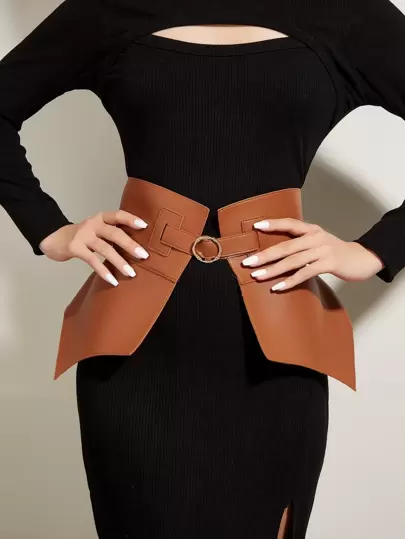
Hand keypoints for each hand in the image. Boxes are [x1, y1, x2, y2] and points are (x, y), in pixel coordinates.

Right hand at [39, 210, 149, 285]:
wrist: (53, 238)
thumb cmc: (82, 236)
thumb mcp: (97, 230)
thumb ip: (112, 233)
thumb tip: (137, 247)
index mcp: (101, 218)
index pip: (118, 215)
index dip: (131, 219)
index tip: (144, 226)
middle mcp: (93, 224)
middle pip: (114, 233)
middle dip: (130, 245)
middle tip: (144, 255)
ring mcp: (83, 235)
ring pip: (105, 248)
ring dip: (120, 261)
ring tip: (131, 273)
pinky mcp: (75, 248)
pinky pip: (92, 260)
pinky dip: (103, 271)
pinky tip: (112, 280)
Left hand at [241, 218, 384, 290]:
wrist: (362, 259)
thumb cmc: (335, 252)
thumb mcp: (318, 242)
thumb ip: (300, 244)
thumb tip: (274, 253)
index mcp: (312, 229)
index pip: (289, 223)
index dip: (273, 223)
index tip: (255, 226)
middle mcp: (316, 237)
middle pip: (286, 246)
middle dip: (264, 255)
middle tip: (247, 262)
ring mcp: (322, 250)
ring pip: (293, 261)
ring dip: (273, 270)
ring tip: (257, 276)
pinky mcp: (329, 264)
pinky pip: (305, 273)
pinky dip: (290, 281)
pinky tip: (278, 287)